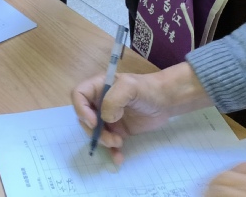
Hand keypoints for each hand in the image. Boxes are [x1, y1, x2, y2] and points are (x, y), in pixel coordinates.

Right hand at [71, 63, 210, 166]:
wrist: (167, 101)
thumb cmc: (148, 89)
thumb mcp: (130, 87)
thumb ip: (114, 99)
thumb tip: (106, 118)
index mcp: (98, 87)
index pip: (78, 95)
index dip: (81, 109)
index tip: (94, 122)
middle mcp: (99, 102)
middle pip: (84, 118)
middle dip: (94, 131)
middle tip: (111, 138)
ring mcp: (108, 117)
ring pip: (95, 133)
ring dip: (103, 142)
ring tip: (119, 143)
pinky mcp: (118, 130)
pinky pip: (109, 142)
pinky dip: (112, 152)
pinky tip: (119, 158)